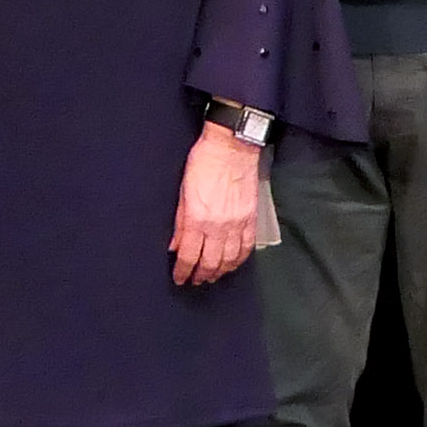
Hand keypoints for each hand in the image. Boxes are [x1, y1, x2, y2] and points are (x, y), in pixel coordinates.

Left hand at [170, 125, 262, 284]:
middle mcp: (218, 226)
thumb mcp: (183, 192)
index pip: (189, 256)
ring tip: (212, 275)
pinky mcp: (251, 218)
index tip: (180, 278)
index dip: (183, 271)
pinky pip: (246, 247)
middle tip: (196, 280)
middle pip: (210, 262)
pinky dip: (239, 260)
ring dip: (220, 271)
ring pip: (230, 259)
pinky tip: (233, 263)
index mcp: (197, 219)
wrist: (232, 147)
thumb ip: (179, 222)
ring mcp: (237, 224)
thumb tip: (175, 245)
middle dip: (201, 275)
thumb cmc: (204, 163)